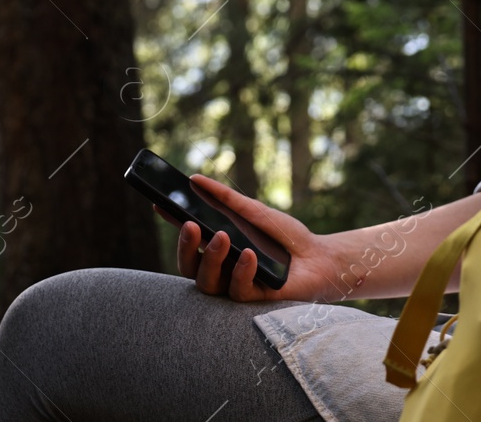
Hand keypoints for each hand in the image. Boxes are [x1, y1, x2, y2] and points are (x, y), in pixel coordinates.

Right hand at [159, 175, 342, 302]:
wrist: (321, 258)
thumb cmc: (287, 236)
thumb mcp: (255, 211)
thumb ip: (226, 199)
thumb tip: (196, 179)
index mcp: (219, 249)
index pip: (190, 239)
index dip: (172, 223)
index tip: (159, 202)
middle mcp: (222, 271)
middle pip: (190, 267)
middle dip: (186, 246)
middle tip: (192, 225)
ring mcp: (236, 287)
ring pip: (207, 283)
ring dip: (212, 259)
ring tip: (223, 236)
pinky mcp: (255, 302)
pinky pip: (238, 292)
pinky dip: (242, 272)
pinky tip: (250, 255)